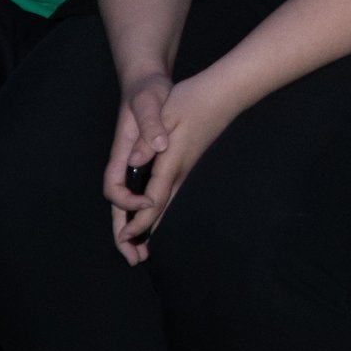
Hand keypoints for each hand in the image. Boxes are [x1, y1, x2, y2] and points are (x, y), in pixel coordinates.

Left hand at [103, 69, 241, 262]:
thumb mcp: (166, 113)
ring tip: (141, 247)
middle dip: (144, 234)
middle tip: (133, 257)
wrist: (225, 93)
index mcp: (171, 162)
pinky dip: (159, 210)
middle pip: (160, 210)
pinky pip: (170, 194)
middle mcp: (179, 171)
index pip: (153, 200)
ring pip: (166, 204)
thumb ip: (148, 137)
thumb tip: (133, 160)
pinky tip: (156, 213)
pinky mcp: (187, 162)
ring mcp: (185, 168)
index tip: (125, 237)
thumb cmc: (193, 99)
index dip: (138, 222)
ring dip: (152, 225)